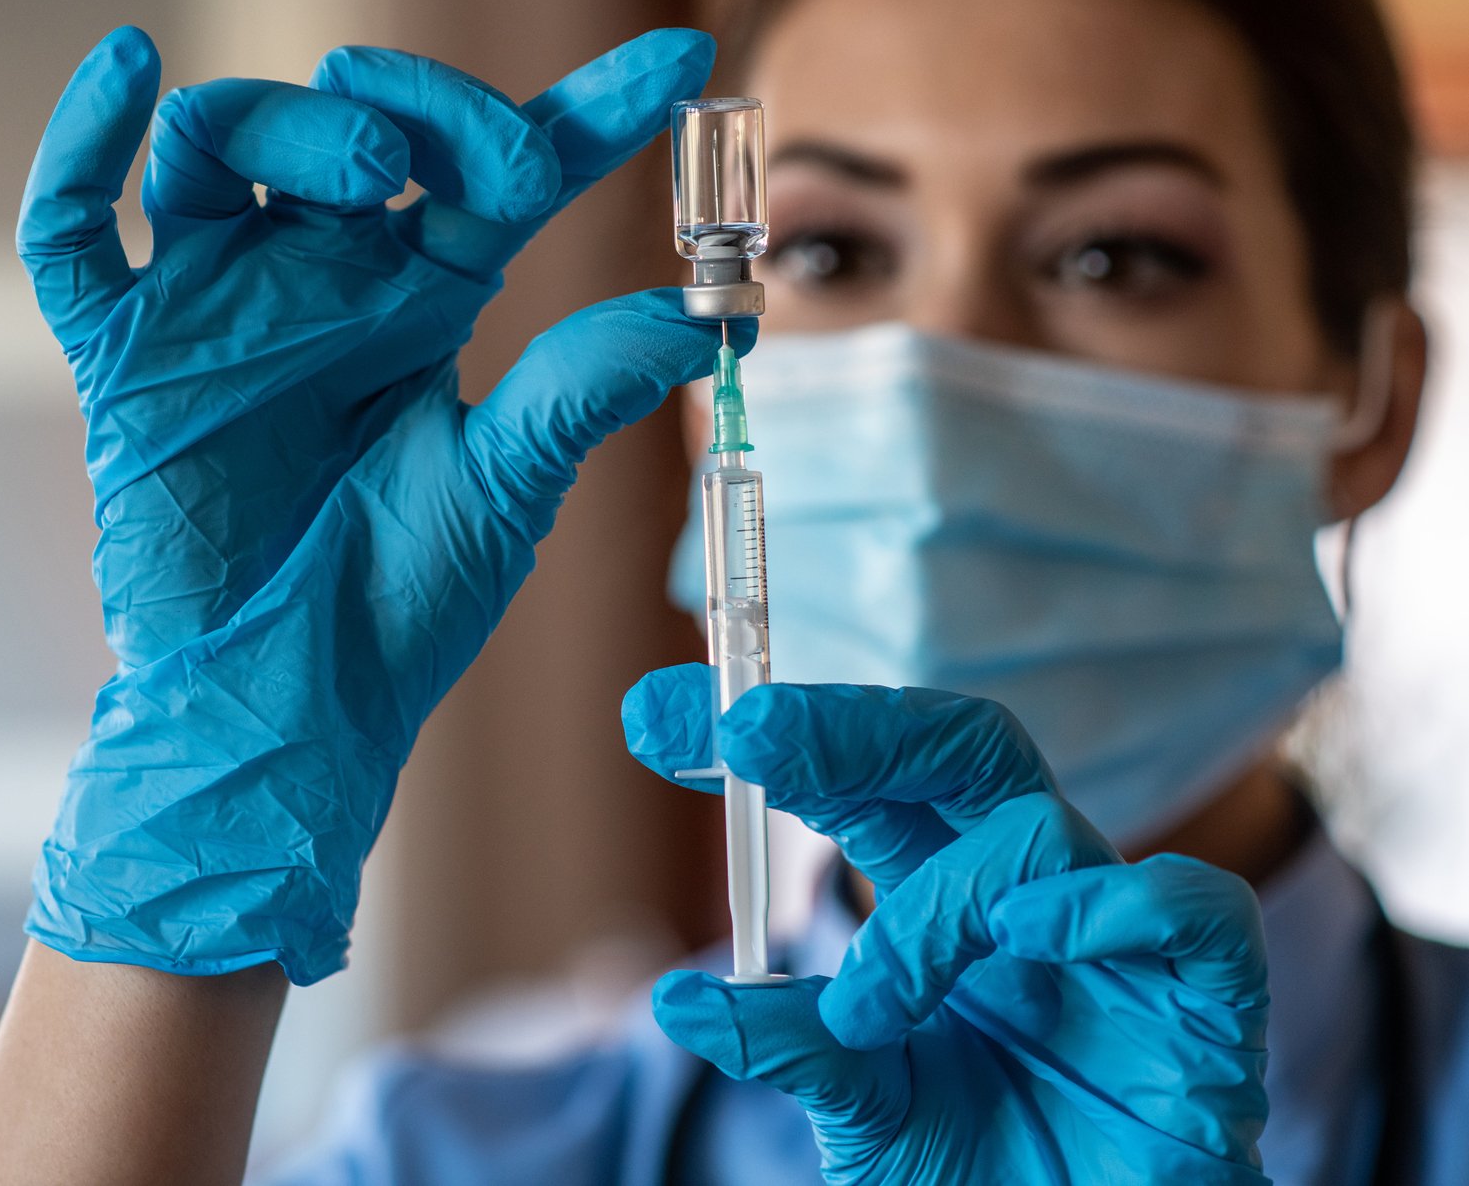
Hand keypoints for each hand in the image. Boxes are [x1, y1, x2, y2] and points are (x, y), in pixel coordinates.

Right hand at [26, 30, 742, 984]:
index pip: (501, 173)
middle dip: (426, 107)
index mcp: (418, 301)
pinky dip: (82, 143)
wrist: (285, 710)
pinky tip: (127, 59)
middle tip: (491, 169)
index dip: (587, 110)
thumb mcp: (506, 489)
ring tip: (374, 177)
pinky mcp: (124, 359)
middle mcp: (316, 282)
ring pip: (218, 141)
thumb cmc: (393, 611)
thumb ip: (579, 388)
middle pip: (350, 117)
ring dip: (293, 122)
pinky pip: (72, 230)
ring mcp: (213, 308)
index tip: (678, 60)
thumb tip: (703, 317)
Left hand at [624, 675, 1270, 1183]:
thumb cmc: (986, 1181)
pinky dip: (1119, 905)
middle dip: (850, 726)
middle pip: (957, 748)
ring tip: (876, 1007)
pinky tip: (1034, 936)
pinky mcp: (1207, 1008)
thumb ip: (790, 1048)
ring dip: (940, 905)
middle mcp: (1024, 899)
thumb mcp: (864, 1113)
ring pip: (1038, 829)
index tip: (652, 718)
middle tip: (750, 735)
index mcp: (940, 905)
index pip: (859, 784)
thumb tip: (674, 1005)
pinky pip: (1194, 910)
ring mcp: (1116, 943)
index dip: (771, 738)